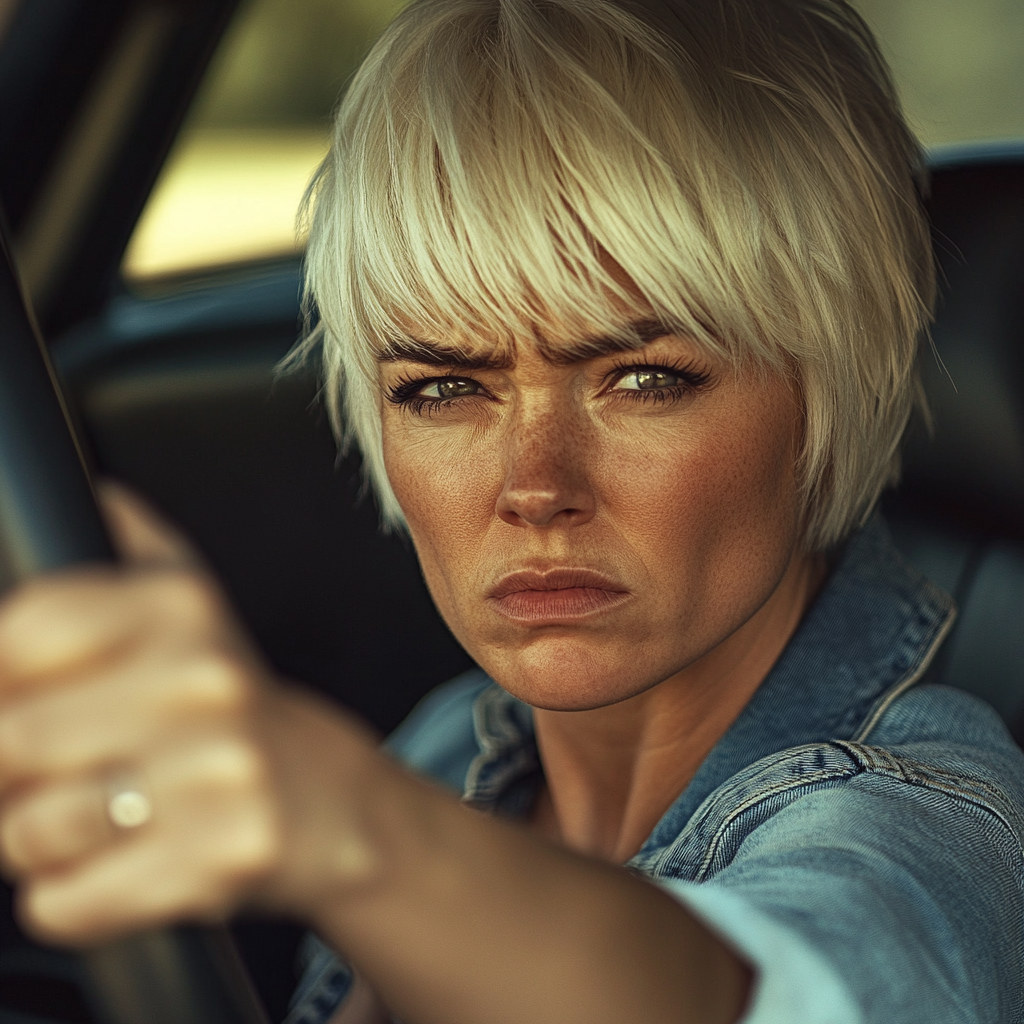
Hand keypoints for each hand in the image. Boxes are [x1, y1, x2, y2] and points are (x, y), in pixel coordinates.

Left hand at [0, 482, 381, 944]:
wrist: (328, 798)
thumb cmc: (233, 706)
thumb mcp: (194, 604)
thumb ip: (132, 541)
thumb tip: (93, 491)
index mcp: (182, 608)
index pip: (19, 634)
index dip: (1, 683)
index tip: (27, 701)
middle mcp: (205, 681)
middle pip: (8, 740)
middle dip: (7, 777)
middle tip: (56, 774)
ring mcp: (217, 772)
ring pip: (30, 830)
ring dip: (39, 842)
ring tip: (100, 819)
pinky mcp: (220, 858)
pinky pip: (69, 901)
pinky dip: (74, 898)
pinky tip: (126, 865)